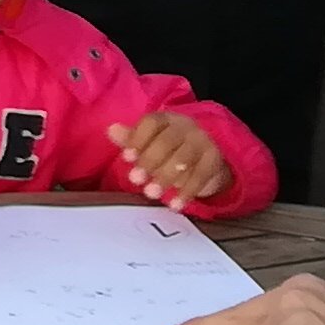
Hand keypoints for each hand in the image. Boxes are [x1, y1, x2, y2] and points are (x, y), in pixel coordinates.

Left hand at [108, 112, 228, 205]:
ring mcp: (202, 142)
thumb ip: (130, 139)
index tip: (126, 157)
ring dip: (166, 177)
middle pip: (167, 141)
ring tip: (151, 193)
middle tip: (135, 180)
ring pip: (184, 158)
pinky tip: (174, 204)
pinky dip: (187, 192)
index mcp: (166, 119)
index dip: (137, 139)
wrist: (207, 155)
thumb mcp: (149, 142)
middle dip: (149, 161)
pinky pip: (201, 176)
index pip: (151, 123)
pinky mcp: (214, 160)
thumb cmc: (169, 148)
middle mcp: (185, 127)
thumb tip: (111, 129)